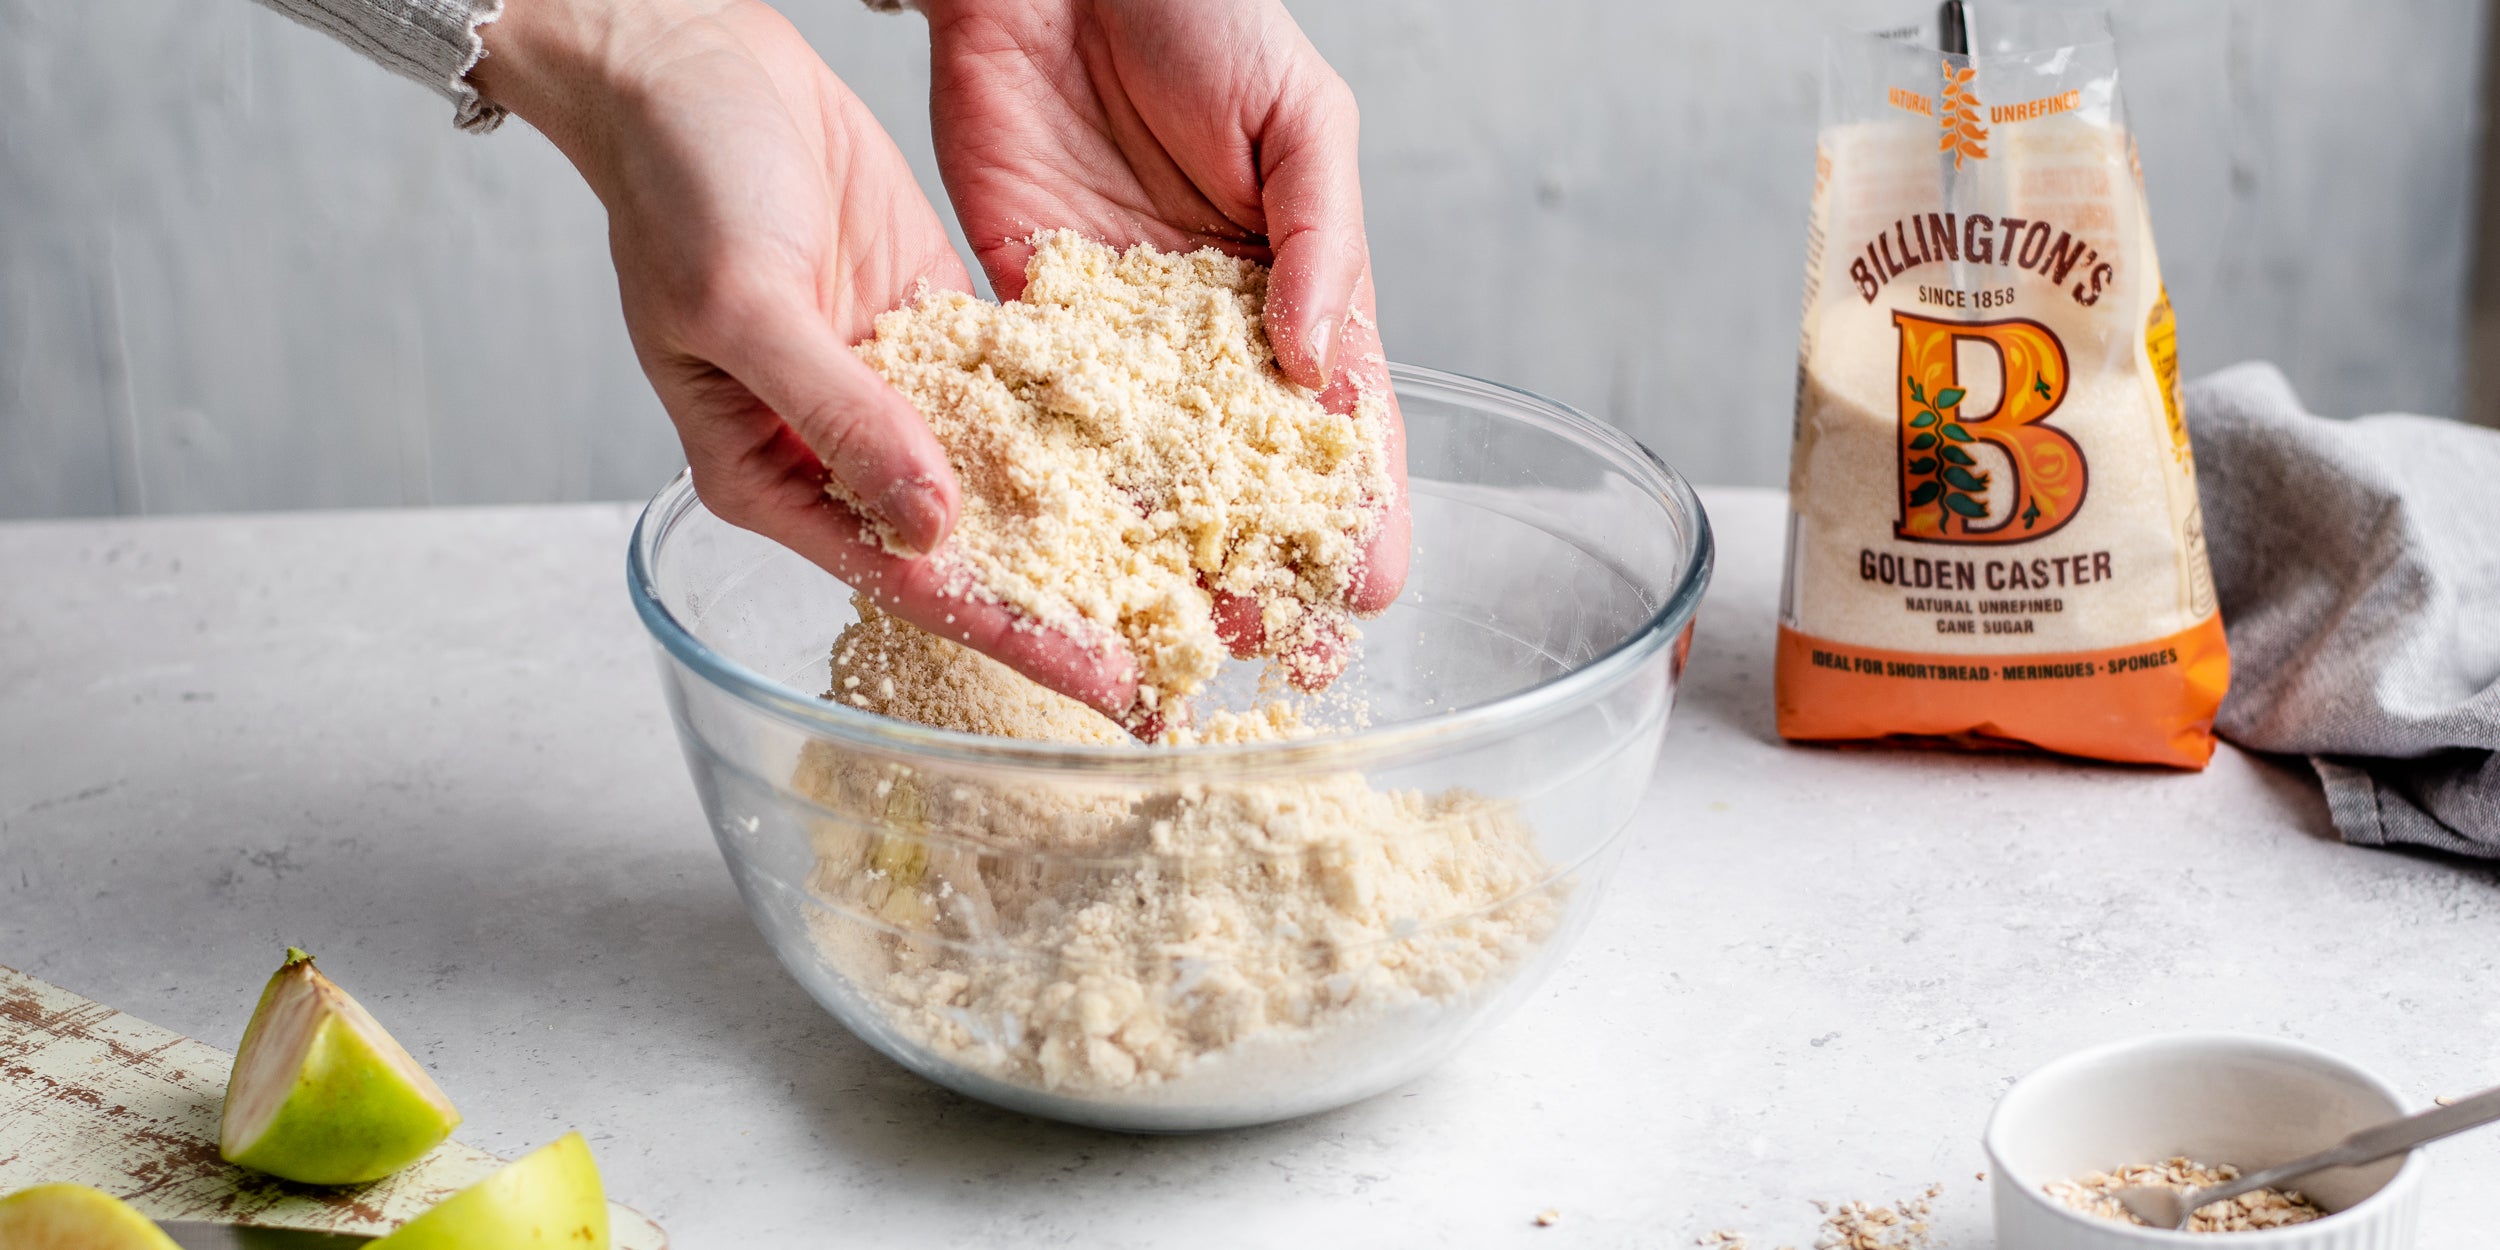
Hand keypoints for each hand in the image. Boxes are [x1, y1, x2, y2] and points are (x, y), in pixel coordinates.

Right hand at [472, 0, 1137, 712]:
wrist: (689, 65)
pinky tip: (1163, 457)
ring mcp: (895, 388)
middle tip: (1181, 656)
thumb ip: (841, 415)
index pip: (912, 582)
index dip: (1015, 638)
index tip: (1107, 685)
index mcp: (771, 476)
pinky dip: (1082, 424)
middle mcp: (838, 451)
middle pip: (974, 550)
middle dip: (1071, 603)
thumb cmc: (678, 183)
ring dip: (1090, 523)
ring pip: (1006, 478)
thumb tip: (933, 527)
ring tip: (1192, 571)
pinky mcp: (935, 323)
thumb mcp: (748, 304)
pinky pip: (1018, 392)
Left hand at [921, 0, 1410, 660]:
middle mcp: (1214, 328)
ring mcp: (1120, 329)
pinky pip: (1046, 407)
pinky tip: (1059, 546)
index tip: (1364, 586)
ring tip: (1162, 628)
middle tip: (1260, 641)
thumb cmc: (1202, 9)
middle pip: (1244, 468)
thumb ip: (1320, 240)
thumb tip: (1321, 368)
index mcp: (1301, 287)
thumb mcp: (1302, 118)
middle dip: (1257, 555)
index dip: (1360, 506)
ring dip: (1158, 546)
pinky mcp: (1029, 308)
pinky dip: (1054, 476)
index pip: (1344, 420)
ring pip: (1148, 462)